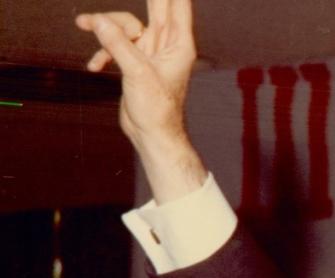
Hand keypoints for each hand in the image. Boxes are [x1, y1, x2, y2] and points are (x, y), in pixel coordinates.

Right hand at [76, 0, 206, 201]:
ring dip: (104, 26)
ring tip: (82, 24)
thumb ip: (118, 45)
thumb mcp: (137, 73)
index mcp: (178, 44)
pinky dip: (103, 52)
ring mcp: (150, 52)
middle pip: (155, 8)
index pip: (178, 6)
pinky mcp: (135, 62)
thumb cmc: (156, 109)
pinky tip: (95, 66)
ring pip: (125, 25)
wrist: (151, 134)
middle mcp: (166, 44)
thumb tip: (98, 21)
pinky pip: (115, 45)